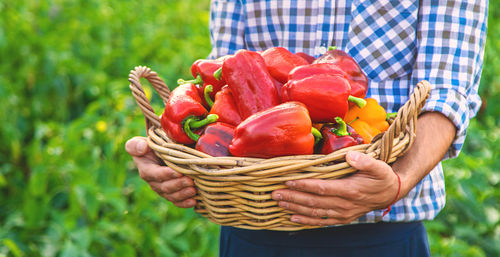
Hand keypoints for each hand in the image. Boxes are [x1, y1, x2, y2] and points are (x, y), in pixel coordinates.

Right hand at [125, 137, 196, 207]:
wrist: (159, 153)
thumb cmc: (151, 146)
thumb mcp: (140, 142)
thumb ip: (136, 145)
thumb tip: (142, 148)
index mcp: (146, 169)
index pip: (154, 174)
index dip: (166, 175)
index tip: (178, 173)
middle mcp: (153, 182)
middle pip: (164, 187)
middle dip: (178, 185)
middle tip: (190, 181)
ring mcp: (162, 189)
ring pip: (171, 196)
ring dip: (183, 194)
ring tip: (193, 190)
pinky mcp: (171, 194)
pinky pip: (176, 201)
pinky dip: (185, 203)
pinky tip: (194, 202)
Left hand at [271, 151, 399, 225]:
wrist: (391, 193)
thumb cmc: (382, 176)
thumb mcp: (378, 165)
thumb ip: (364, 161)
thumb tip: (349, 155)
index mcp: (351, 190)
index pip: (323, 188)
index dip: (304, 185)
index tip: (288, 180)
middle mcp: (345, 204)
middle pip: (314, 202)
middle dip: (293, 197)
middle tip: (275, 193)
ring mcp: (343, 213)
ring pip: (315, 212)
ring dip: (295, 207)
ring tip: (279, 202)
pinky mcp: (342, 218)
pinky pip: (321, 221)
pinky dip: (306, 220)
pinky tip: (292, 217)